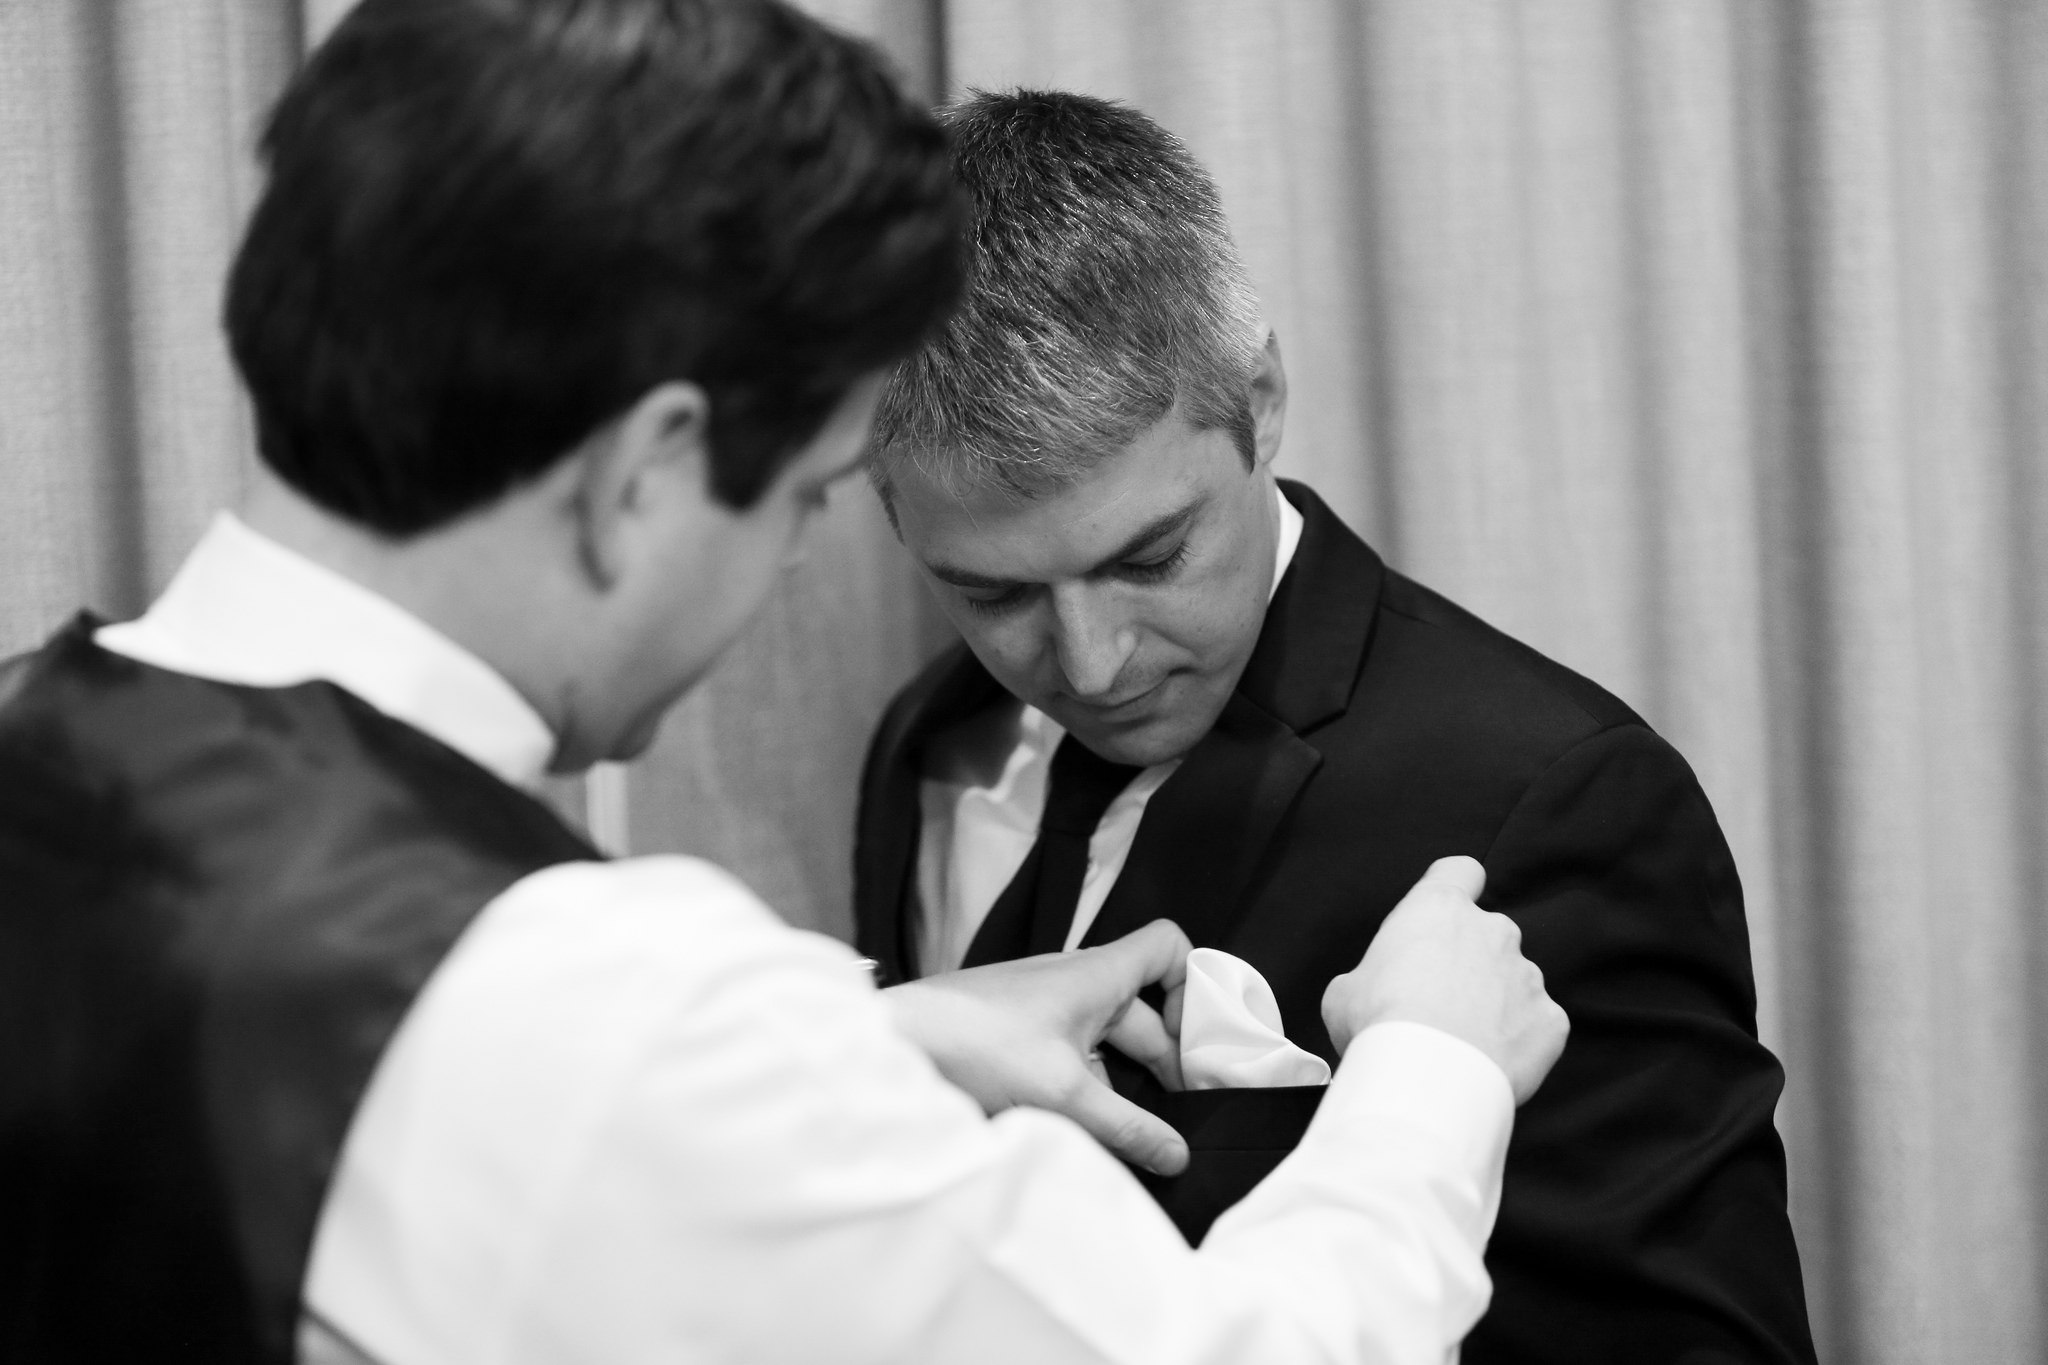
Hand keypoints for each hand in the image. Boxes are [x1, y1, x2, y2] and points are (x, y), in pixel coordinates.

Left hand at [883, 920, 1192, 1174]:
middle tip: (1180, 1115)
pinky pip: (1072, 1056)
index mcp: (1097, 976)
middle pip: (1144, 1012)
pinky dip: (1086, 1087)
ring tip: (1131, 1133)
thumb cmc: (978, 1045)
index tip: (1198, 1042)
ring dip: (1123, 1083)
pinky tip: (1081, 1129)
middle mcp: (1076, 984)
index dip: (1194, 983)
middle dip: (1166, 1061)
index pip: (1167, 946)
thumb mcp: (1064, 1093)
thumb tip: (1178, 1155)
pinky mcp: (1018, 1035)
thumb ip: (1127, 1128)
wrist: (893, 1040)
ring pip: (1106, 1042)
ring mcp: (1045, 1009)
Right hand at [1321, 856, 1567, 1103]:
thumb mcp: (1345, 991)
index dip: (1455, 890)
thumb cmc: (1378, 1023)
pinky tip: (1490, 1064)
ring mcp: (1528, 975)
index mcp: (1439, 909)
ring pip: (1514, 983)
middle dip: (1470, 963)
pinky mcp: (1551, 1020)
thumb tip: (1373, 996)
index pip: (1461, 871)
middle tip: (1438, 1007)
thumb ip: (1370, 978)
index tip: (1443, 919)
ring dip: (1495, 1005)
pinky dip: (1519, 1042)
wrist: (1427, 1078)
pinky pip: (1537, 1026)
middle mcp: (1493, 930)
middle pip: (1487, 935)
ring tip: (1462, 1045)